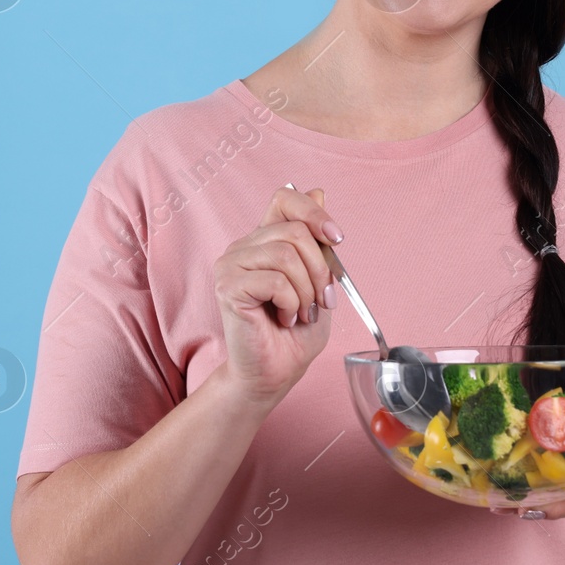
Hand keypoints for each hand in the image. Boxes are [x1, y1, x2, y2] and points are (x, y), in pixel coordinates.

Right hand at [212, 186, 342, 412]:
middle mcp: (244, 247)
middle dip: (320, 269)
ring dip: (306, 291)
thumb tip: (319, 191)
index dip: (313, 212)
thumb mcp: (318, 280)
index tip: (336, 239)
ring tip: (301, 312)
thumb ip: (316, 241)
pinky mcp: (227, 286)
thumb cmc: (294, 333)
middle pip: (295, 231)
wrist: (274, 373)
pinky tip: (283, 318)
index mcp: (264, 240)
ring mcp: (231, 264)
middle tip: (321, 300)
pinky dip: (291, 303)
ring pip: (287, 255)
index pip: (284, 198)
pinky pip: (275, 280)